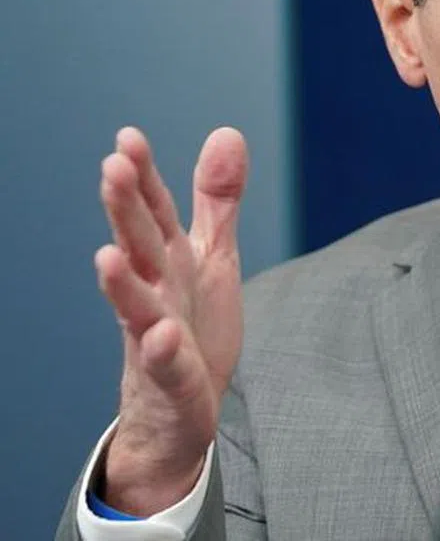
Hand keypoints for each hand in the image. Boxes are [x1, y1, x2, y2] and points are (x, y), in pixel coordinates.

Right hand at [95, 127, 247, 514]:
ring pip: (135, 307)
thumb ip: (217, 200)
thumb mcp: (211, 255)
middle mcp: (156, 292)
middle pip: (139, 246)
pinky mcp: (172, 380)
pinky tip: (160, 335)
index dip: (143, 176)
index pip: (153, 212)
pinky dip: (162, 352)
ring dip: (122, 283)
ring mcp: (157, 337)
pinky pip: (166, 367)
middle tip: (112, 168)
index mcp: (168, 260)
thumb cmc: (191, 325)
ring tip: (106, 254)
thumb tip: (228, 133)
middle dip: (125, 210)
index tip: (128, 138)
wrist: (179, 411)